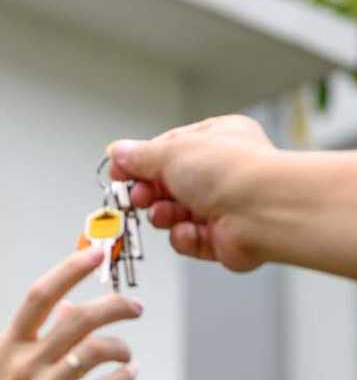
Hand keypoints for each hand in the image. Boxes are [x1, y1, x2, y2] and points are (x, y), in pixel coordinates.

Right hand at [0, 245, 139, 379]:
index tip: (98, 252)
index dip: (72, 268)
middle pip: (79, 318)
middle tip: (135, 306)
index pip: (41, 294)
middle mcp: (24, 365)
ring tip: (127, 354)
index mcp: (8, 347)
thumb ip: (34, 340)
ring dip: (121, 348)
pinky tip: (129, 375)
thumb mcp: (2, 371)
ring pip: (95, 353)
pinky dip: (122, 378)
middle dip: (115, 305)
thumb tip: (68, 308)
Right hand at [107, 115, 277, 271]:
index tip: (118, 173)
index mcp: (215, 139)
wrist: (262, 211)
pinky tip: (190, 231)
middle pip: (168, 185)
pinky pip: (189, 239)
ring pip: (175, 214)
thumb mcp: (172, 151)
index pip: (169, 149)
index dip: (140, 162)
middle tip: (136, 197)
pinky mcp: (222, 239)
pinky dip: (184, 237)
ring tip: (164, 213)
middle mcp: (221, 172)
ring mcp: (223, 206)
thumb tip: (117, 152)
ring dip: (164, 216)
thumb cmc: (231, 171)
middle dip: (149, 193)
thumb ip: (140, 156)